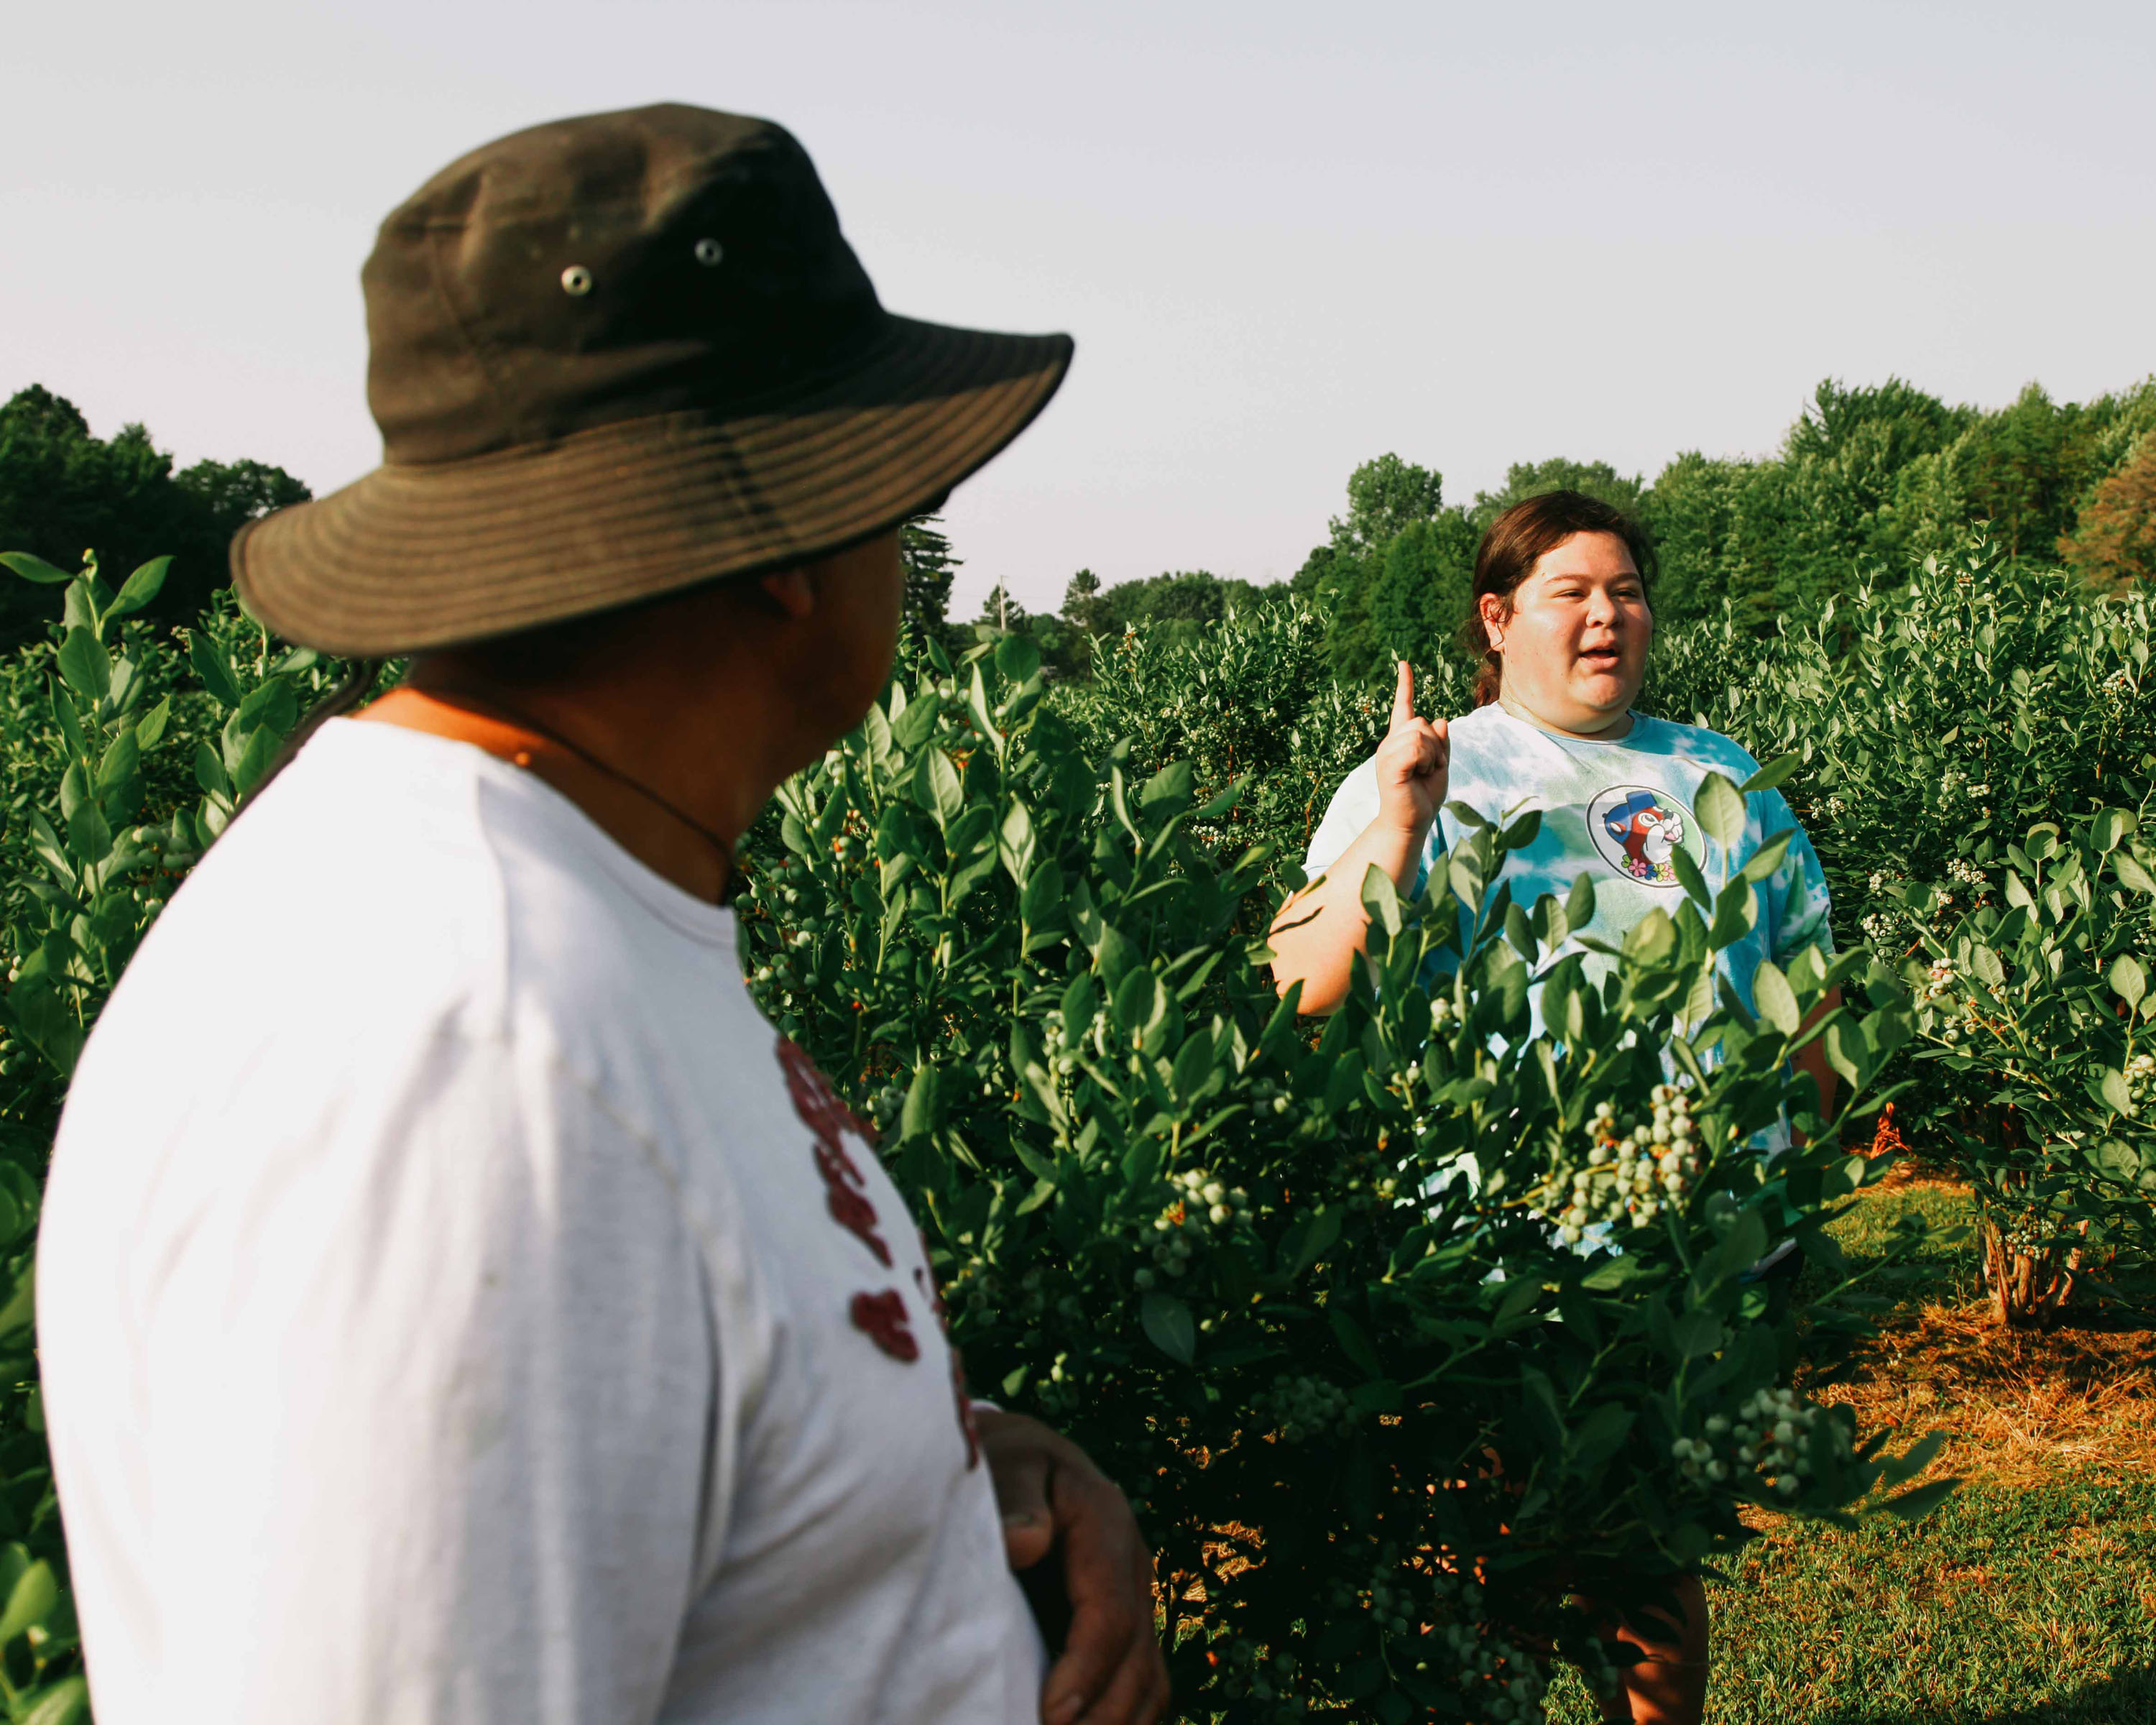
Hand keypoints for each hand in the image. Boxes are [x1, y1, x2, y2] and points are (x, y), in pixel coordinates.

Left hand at [977, 1409, 1169, 1724]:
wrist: (1023, 1456)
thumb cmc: (1005, 1459)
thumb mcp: (1005, 1461)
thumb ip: (1014, 1497)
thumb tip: (1025, 1543)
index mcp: (1108, 1525)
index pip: (1109, 1614)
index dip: (1085, 1671)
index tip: (1049, 1715)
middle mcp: (1134, 1567)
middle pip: (1137, 1662)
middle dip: (1101, 1718)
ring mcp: (1136, 1598)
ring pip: (1149, 1682)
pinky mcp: (1126, 1623)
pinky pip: (1142, 1684)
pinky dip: (1124, 1720)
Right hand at [1374, 659, 1448, 837]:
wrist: (1411, 823)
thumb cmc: (1423, 797)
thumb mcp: (1440, 765)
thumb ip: (1441, 743)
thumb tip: (1440, 719)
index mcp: (1401, 741)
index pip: (1402, 707)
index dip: (1404, 685)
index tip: (1404, 663)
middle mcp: (1391, 743)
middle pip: (1421, 722)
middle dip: (1436, 744)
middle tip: (1430, 769)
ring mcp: (1388, 753)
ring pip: (1420, 733)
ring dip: (1433, 755)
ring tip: (1424, 773)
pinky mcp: (1390, 764)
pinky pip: (1416, 748)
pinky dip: (1426, 761)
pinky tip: (1419, 775)